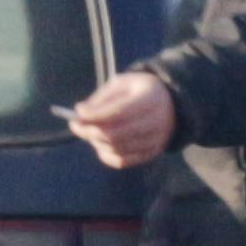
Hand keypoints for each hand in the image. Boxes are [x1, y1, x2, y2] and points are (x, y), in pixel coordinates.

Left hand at [66, 68, 180, 170]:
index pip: (118, 112)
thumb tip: (81, 113)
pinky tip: (100, 144)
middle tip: (75, 125)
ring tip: (88, 131)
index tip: (76, 114)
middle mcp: (156, 122)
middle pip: (115, 134)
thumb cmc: (139, 90)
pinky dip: (106, 155)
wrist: (170, 103)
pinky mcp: (152, 153)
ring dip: (96, 142)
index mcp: (150, 98)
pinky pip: (123, 161)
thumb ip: (101, 99)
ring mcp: (156, 140)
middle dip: (89, 131)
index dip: (94, 115)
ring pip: (117, 149)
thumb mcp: (121, 84)